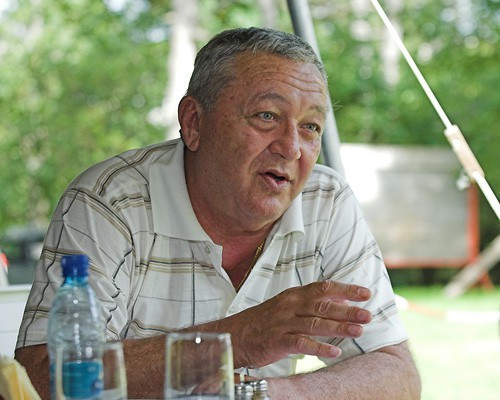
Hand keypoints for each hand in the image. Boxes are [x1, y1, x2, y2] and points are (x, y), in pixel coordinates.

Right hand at [221, 281, 371, 368]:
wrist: (236, 334)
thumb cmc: (266, 320)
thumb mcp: (288, 306)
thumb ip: (312, 303)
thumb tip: (342, 299)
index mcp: (294, 295)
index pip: (323, 288)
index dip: (345, 289)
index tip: (365, 293)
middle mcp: (290, 305)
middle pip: (322, 305)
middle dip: (347, 310)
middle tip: (367, 315)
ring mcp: (283, 323)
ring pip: (314, 323)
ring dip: (338, 328)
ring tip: (358, 331)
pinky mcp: (277, 341)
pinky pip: (301, 343)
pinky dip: (318, 347)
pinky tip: (334, 352)